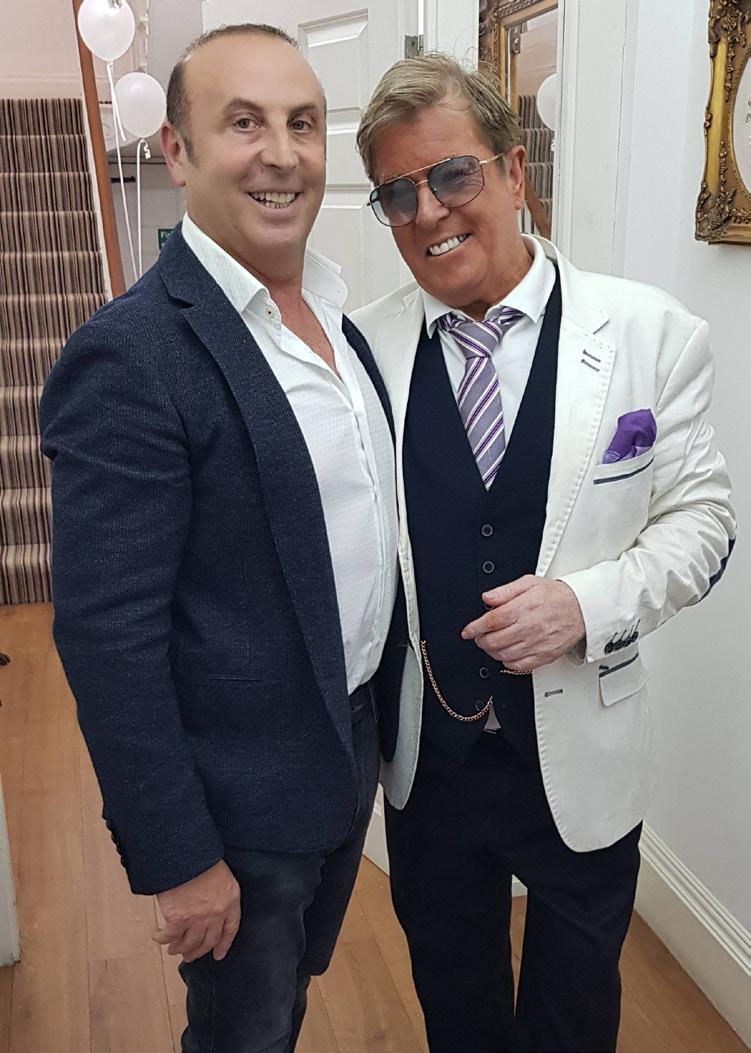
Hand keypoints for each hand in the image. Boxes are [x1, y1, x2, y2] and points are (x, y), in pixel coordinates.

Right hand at [153, 860, 240, 962]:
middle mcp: (216, 913)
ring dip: (180, 949)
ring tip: (174, 949)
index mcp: (230, 899)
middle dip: (198, 952)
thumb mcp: (221, 875)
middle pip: (208, 941)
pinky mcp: (178, 919)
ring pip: (189, 944)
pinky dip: (162, 939)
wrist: (185, 853)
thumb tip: (207, 907)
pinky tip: (157, 936)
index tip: (218, 954)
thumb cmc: (201, 858)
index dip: (224, 944)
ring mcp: (197, 918)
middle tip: (190, 956)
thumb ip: (219, 894)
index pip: (231, 928)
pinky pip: (169, 937)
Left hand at [462, 575, 584, 672]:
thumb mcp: (529, 583)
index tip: (467, 631)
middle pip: (495, 641)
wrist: (582, 609)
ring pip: (504, 655)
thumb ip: (505, 590)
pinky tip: (506, 653)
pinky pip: (518, 666)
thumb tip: (487, 598)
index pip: (492, 621)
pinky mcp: (544, 656)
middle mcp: (530, 628)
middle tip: (479, 636)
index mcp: (524, 608)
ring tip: (491, 644)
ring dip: (492, 651)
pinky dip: (507, 662)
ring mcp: (537, 644)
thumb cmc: (557, 596)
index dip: (475, 627)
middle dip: (481, 640)